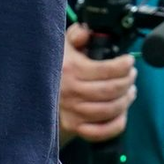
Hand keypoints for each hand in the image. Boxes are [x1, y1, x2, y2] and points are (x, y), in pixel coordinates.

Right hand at [59, 23, 136, 143]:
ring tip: (129, 91)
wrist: (32, 94)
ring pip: (111, 109)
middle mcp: (72, 91)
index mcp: (71, 69)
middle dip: (128, 81)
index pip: (108, 70)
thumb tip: (87, 32)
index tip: (129, 61)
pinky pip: (102, 131)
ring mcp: (73, 111)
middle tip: (131, 75)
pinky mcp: (74, 127)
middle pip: (112, 90)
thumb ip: (76, 35)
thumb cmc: (53, 69)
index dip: (125, 65)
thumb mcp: (61, 46)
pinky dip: (117, 123)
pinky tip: (121, 112)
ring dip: (126, 100)